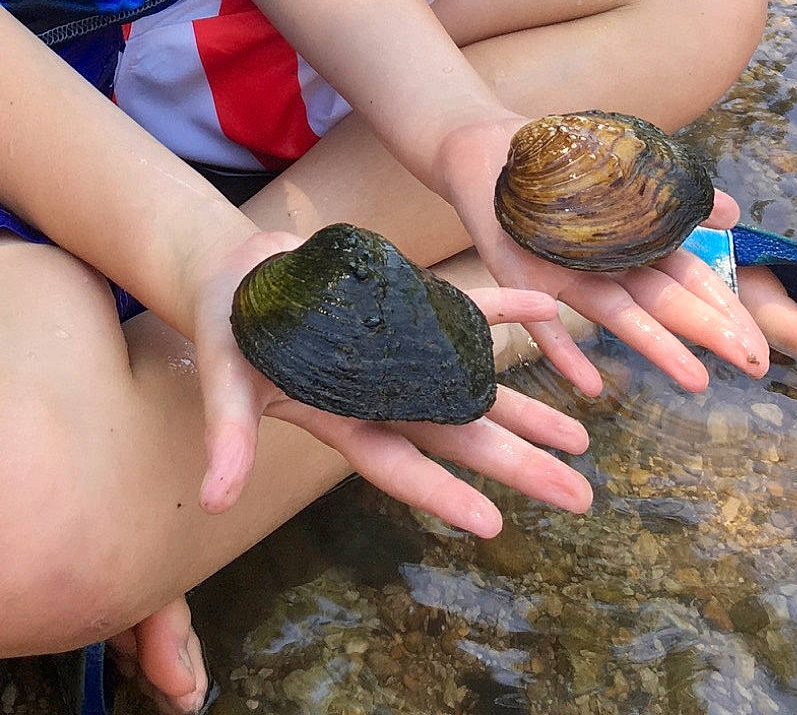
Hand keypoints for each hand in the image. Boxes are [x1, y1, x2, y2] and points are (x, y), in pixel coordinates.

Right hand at [192, 228, 593, 533]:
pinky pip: (467, 310)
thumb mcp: (223, 379)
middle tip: (580, 496)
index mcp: (341, 417)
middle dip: (516, 464)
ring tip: (582, 438)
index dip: (441, 493)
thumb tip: (213, 501)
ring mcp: (400, 353)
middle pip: (458, 435)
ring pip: (474, 387)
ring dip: (527, 408)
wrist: (234, 272)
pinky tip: (551, 314)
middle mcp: (383, 393)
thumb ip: (228, 435)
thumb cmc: (223, 329)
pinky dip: (507, 311)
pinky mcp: (406, 305)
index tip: (493, 524)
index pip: (399, 465)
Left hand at [437, 115, 771, 396]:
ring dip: (657, 348)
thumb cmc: (566, 171)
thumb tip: (732, 212)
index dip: (726, 310)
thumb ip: (678, 201)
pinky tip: (590, 386)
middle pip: (665, 301)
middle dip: (709, 332)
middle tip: (752, 366)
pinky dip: (566, 351)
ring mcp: (568, 279)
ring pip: (618, 316)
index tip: (759, 348)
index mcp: (637, 245)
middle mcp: (608, 270)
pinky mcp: (523, 283)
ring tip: (696, 380)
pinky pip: (543, 323)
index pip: (691, 279)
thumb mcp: (628, 177)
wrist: (491, 155)